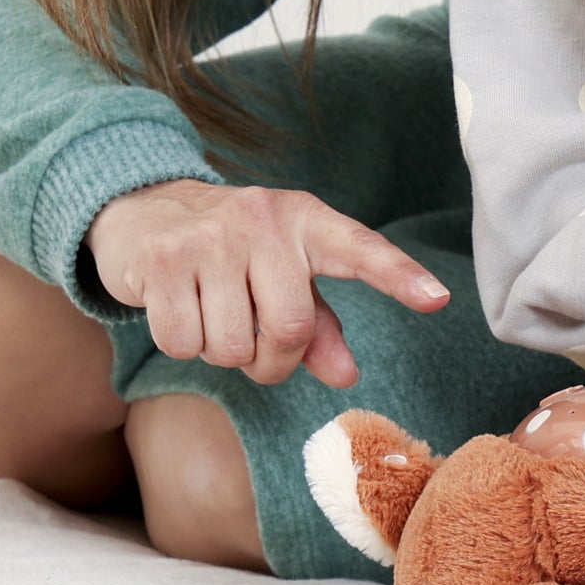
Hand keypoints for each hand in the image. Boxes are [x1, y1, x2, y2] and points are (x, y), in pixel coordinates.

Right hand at [87, 181, 448, 388]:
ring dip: (223, 353)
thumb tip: (347, 376)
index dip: (400, 276)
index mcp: (308, 221)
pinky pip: (183, 343)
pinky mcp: (163, 257)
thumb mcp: (284, 274)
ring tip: (214, 314)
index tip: (438, 298)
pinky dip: (182, 345)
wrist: (146, 207)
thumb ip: (319, 326)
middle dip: (272, 361)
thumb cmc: (233, 252)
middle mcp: (264, 219)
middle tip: (256, 347)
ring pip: (233, 346)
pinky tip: (180, 308)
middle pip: (290, 329)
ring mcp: (211, 235)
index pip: (361, 249)